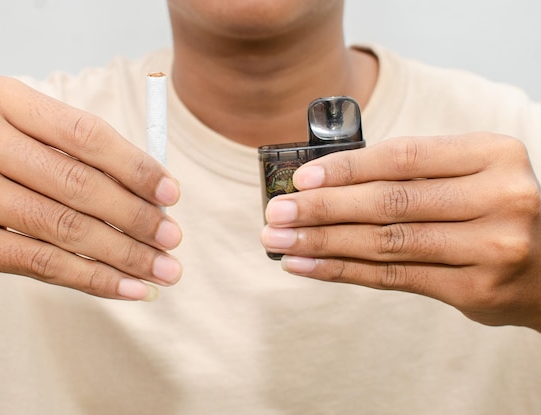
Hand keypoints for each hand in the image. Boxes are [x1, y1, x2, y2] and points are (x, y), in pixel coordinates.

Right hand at [0, 72, 181, 300]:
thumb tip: (145, 186)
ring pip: (64, 229)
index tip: (170, 193)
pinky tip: (127, 288)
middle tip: (172, 238)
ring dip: (123, 254)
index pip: (84, 134)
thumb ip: (67, 146)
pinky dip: (92, 279)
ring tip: (162, 269)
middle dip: (136, 217)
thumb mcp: (9, 125)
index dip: (135, 167)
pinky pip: (40, 264)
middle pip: (78, 185)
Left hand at [261, 133, 540, 330]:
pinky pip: (393, 278)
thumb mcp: (468, 173)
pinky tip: (307, 264)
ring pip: (386, 243)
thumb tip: (324, 182)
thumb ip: (411, 173)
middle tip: (276, 213)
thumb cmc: (494, 208)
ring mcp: (492, 247)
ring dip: (323, 242)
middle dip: (323, 209)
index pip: (403, 157)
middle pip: (389, 203)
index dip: (346, 168)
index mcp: (493, 154)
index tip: (300, 179)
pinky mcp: (476, 290)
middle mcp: (499, 198)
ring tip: (280, 240)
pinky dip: (342, 270)